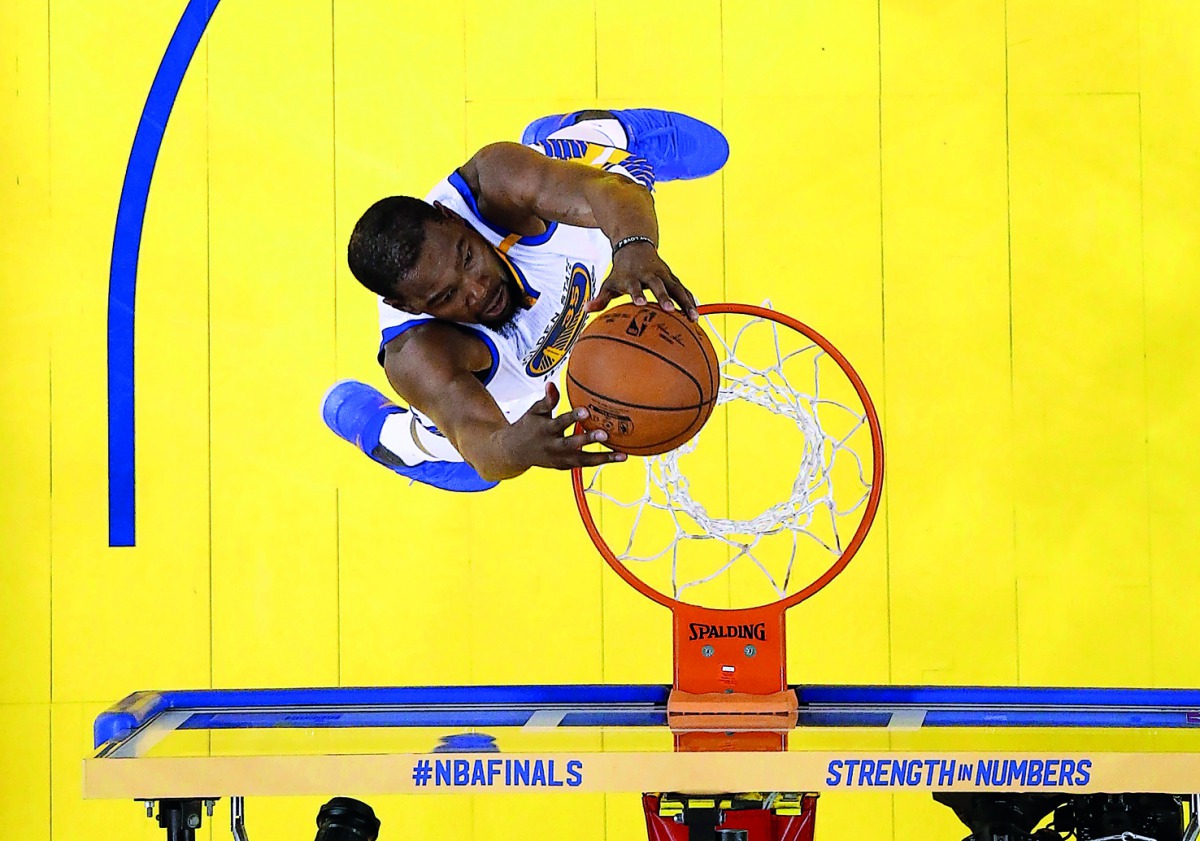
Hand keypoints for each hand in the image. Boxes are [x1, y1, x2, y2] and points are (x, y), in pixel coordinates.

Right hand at [498, 383, 627, 470]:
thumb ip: (547, 400)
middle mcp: (553, 446)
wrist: (516, 452)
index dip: (572, 417)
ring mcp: (559, 459)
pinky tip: (618, 456)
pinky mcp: (565, 466)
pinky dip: (600, 461)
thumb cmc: (529, 427)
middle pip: (572, 444)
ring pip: (582, 460)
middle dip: (588, 440)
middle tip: (604, 434)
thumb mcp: (535, 412)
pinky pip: (585, 464)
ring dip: (602, 458)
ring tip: (621, 455)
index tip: (585, 411)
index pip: (560, 422)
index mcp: (545, 430)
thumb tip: (552, 384)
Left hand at [587, 240, 699, 320]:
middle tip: (669, 310)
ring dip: (685, 302)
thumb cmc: (621, 271)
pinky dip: (690, 301)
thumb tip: (586, 310)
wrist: (635, 246)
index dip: (637, 294)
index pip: (634, 285)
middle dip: (664, 296)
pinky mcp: (673, 278)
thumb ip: (600, 298)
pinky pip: (683, 290)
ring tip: (693, 318)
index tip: (640, 303)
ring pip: (676, 287)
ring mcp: (664, 275)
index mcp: (633, 276)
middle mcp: (650, 274)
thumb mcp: (609, 282)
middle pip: (658, 285)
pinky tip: (696, 316)